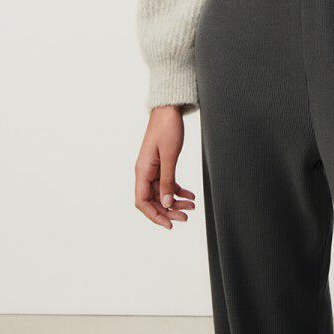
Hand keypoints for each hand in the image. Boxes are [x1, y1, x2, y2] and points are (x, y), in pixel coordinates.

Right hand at [135, 105, 195, 229]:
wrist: (169, 108)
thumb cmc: (167, 127)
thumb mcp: (170, 155)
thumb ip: (167, 180)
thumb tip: (166, 203)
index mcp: (142, 171)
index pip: (142, 202)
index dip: (154, 216)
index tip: (168, 225)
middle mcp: (145, 172)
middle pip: (153, 200)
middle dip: (169, 211)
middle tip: (185, 217)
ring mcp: (153, 168)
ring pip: (162, 192)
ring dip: (175, 202)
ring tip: (191, 207)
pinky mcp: (161, 164)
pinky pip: (167, 182)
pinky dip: (178, 190)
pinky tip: (190, 195)